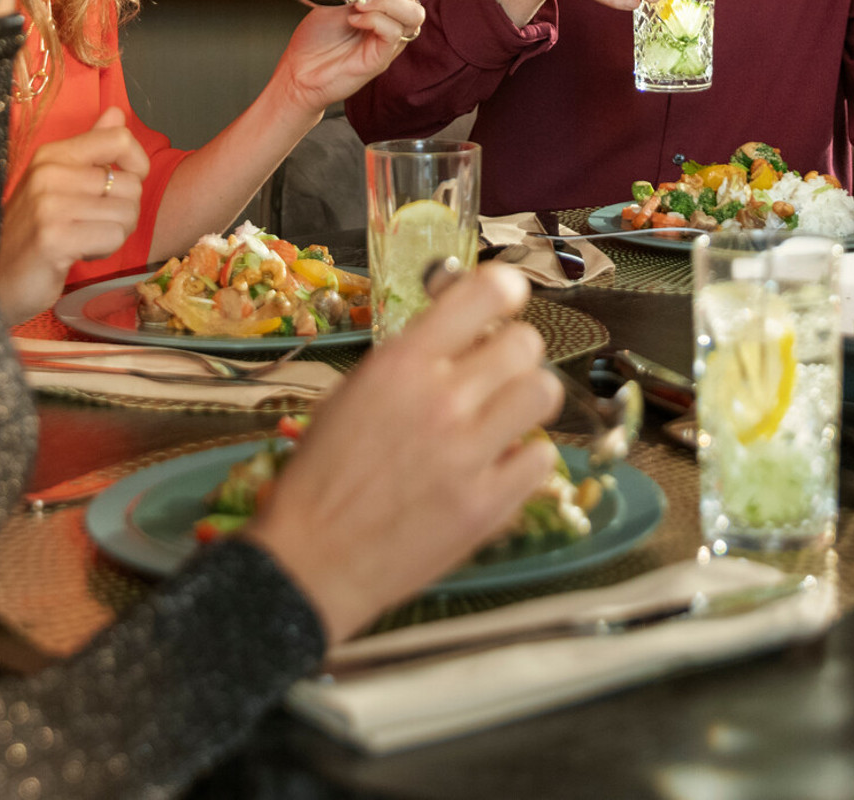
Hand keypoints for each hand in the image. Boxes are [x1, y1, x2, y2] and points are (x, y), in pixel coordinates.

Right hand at [0, 108, 149, 321]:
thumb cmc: (33, 231)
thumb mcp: (59, 182)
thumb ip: (91, 147)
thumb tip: (117, 112)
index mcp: (52, 155)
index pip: (119, 138)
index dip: (137, 164)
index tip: (123, 185)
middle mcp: (49, 173)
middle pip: (131, 184)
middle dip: (123, 212)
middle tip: (92, 225)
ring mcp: (48, 206)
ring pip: (127, 213)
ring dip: (114, 233)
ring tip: (82, 238)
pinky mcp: (53, 238)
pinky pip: (113, 237)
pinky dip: (104, 250)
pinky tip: (77, 253)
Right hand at [247, 263, 561, 642]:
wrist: (309, 563)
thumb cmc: (324, 475)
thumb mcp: (353, 392)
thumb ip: (413, 358)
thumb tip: (467, 330)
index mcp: (402, 362)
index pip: (485, 293)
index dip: (506, 291)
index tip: (506, 301)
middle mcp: (440, 399)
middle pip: (525, 343)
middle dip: (514, 352)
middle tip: (497, 374)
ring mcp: (467, 454)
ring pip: (543, 393)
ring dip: (526, 400)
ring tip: (504, 417)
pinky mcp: (486, 506)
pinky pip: (541, 459)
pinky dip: (525, 460)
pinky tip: (499, 466)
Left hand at [274, 0, 428, 116]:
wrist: (299, 69)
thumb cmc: (318, 37)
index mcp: (388, 4)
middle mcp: (394, 21)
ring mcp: (391, 41)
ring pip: (413, 12)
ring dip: (384, 1)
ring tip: (358, 5)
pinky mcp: (382, 58)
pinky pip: (394, 32)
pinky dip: (374, 20)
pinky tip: (355, 21)